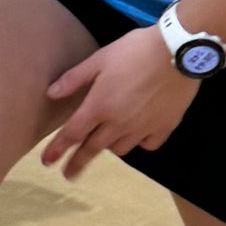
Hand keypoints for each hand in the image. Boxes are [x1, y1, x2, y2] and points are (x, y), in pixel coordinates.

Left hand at [38, 22, 199, 178]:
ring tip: (107, 140)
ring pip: (120, 149)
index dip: (57, 149)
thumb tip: (51, 94)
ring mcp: (143, 128)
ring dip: (109, 147)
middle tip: (68, 175)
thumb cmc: (135, 50)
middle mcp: (119, 123)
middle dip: (77, 163)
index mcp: (100, 105)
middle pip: (93, 149)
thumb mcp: (99, 58)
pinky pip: (148, 145)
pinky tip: (139, 133)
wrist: (178, 51)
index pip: (72, 133)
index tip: (47, 163)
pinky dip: (140, 142)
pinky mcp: (164, 127)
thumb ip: (74, 79)